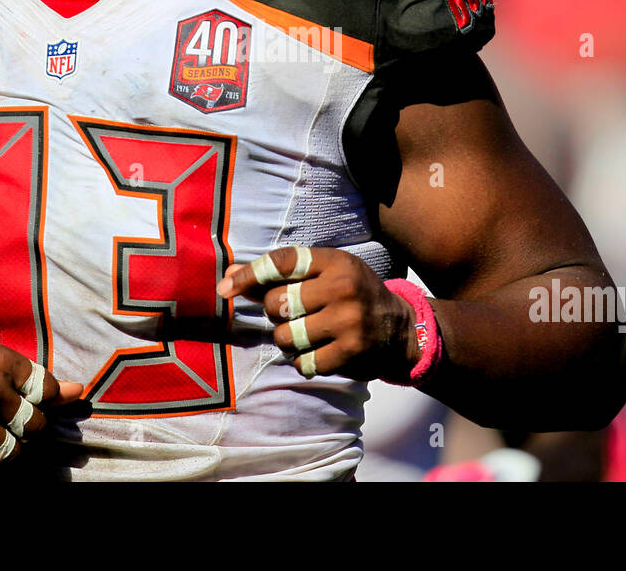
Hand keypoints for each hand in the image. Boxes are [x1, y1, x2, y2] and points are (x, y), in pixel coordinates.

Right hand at [0, 339, 82, 480]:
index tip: (23, 399)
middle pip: (35, 425)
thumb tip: (80, 392)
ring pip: (13, 452)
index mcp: (0, 362)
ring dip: (5, 449)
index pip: (45, 391)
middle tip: (4, 420)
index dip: (40, 399)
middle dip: (26, 427)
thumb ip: (31, 378)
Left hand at [216, 246, 421, 380]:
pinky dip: (303, 362)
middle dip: (276, 312)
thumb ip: (281, 276)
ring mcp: (348, 321)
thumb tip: (229, 281)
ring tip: (306, 335)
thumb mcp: (326, 274)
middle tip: (295, 314)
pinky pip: (303, 362)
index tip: (226, 288)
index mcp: (335, 262)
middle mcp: (343, 287)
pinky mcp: (351, 352)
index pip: (283, 263)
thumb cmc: (352, 296)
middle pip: (278, 302)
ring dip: (288, 340)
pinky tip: (319, 353)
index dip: (250, 274)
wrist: (400, 329)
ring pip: (286, 335)